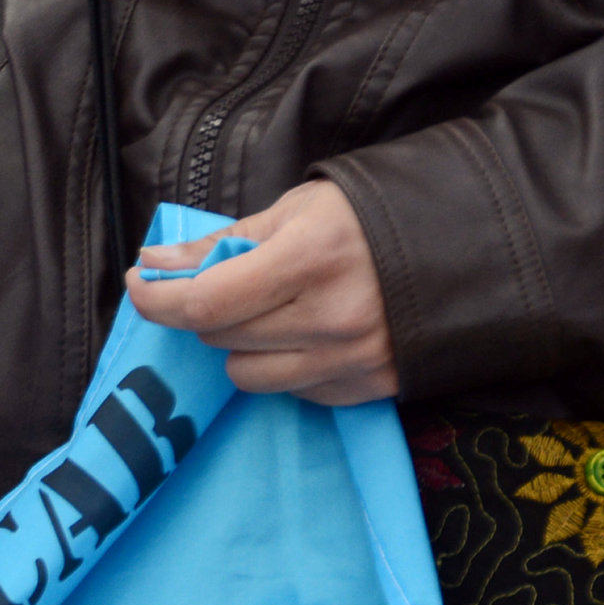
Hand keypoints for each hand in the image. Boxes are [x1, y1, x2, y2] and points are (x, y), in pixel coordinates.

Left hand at [126, 177, 396, 404]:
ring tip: (268, 313)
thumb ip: (219, 243)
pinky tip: (306, 334)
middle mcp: (332, 317)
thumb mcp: (291, 212)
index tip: (142, 284)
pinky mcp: (372, 388)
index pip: (205, 304)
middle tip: (224, 286)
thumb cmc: (365, 221)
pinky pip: (294, 392)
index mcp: (308, 259)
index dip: (158, 300)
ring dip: (241, 346)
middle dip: (207, 312)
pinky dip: (284, 367)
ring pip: (249, 376)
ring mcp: (355, 358)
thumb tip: (154, 265)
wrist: (461, 252)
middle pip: (222, 339)